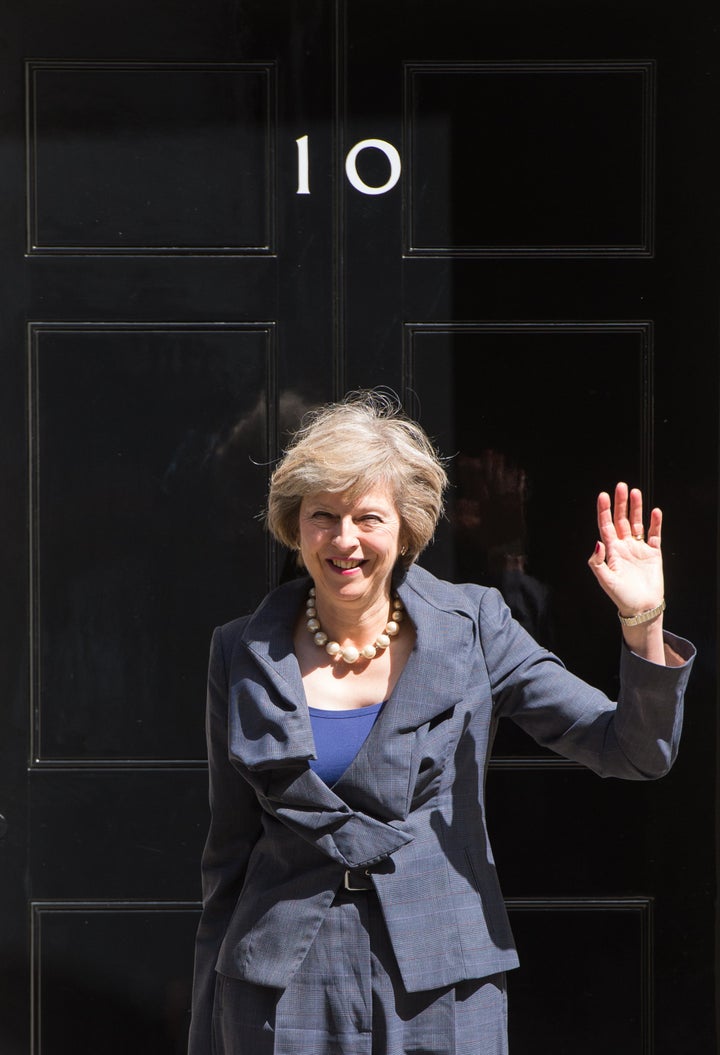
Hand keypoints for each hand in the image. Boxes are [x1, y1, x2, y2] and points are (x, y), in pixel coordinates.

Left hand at [587, 482, 663, 616]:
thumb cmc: (622, 596)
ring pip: (636, 523)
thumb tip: (597, 542)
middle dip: (621, 503)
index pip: (606, 525)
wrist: (642, 608)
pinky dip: (655, 523)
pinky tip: (654, 512)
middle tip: (621, 486)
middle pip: (621, 519)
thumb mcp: (605, 581)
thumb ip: (597, 562)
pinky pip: (654, 535)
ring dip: (636, 508)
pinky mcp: (653, 553)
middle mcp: (624, 546)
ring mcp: (639, 548)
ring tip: (636, 492)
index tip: (603, 495)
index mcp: (611, 550)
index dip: (604, 510)